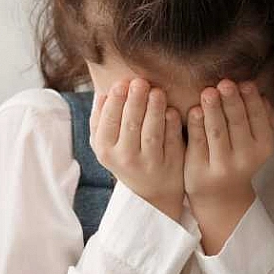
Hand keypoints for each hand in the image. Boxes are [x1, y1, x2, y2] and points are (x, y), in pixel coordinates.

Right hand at [90, 79, 185, 220]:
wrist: (152, 191)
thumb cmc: (126, 156)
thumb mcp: (107, 144)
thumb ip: (101, 119)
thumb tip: (102, 91)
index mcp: (105, 150)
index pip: (108, 122)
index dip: (115, 101)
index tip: (122, 82)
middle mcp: (125, 159)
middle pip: (130, 125)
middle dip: (135, 101)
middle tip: (140, 82)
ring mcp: (149, 164)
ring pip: (152, 133)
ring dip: (154, 110)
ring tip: (157, 91)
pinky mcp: (171, 165)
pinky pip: (172, 141)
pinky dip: (172, 124)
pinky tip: (172, 110)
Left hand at [186, 80, 273, 254]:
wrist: (222, 196)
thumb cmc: (239, 158)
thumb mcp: (259, 142)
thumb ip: (267, 120)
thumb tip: (266, 95)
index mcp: (263, 146)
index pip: (258, 119)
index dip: (251, 100)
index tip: (244, 82)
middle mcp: (245, 158)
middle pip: (237, 124)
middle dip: (231, 102)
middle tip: (225, 83)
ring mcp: (221, 166)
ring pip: (217, 132)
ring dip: (213, 110)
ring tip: (208, 92)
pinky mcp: (199, 169)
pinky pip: (197, 142)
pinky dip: (195, 125)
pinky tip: (194, 110)